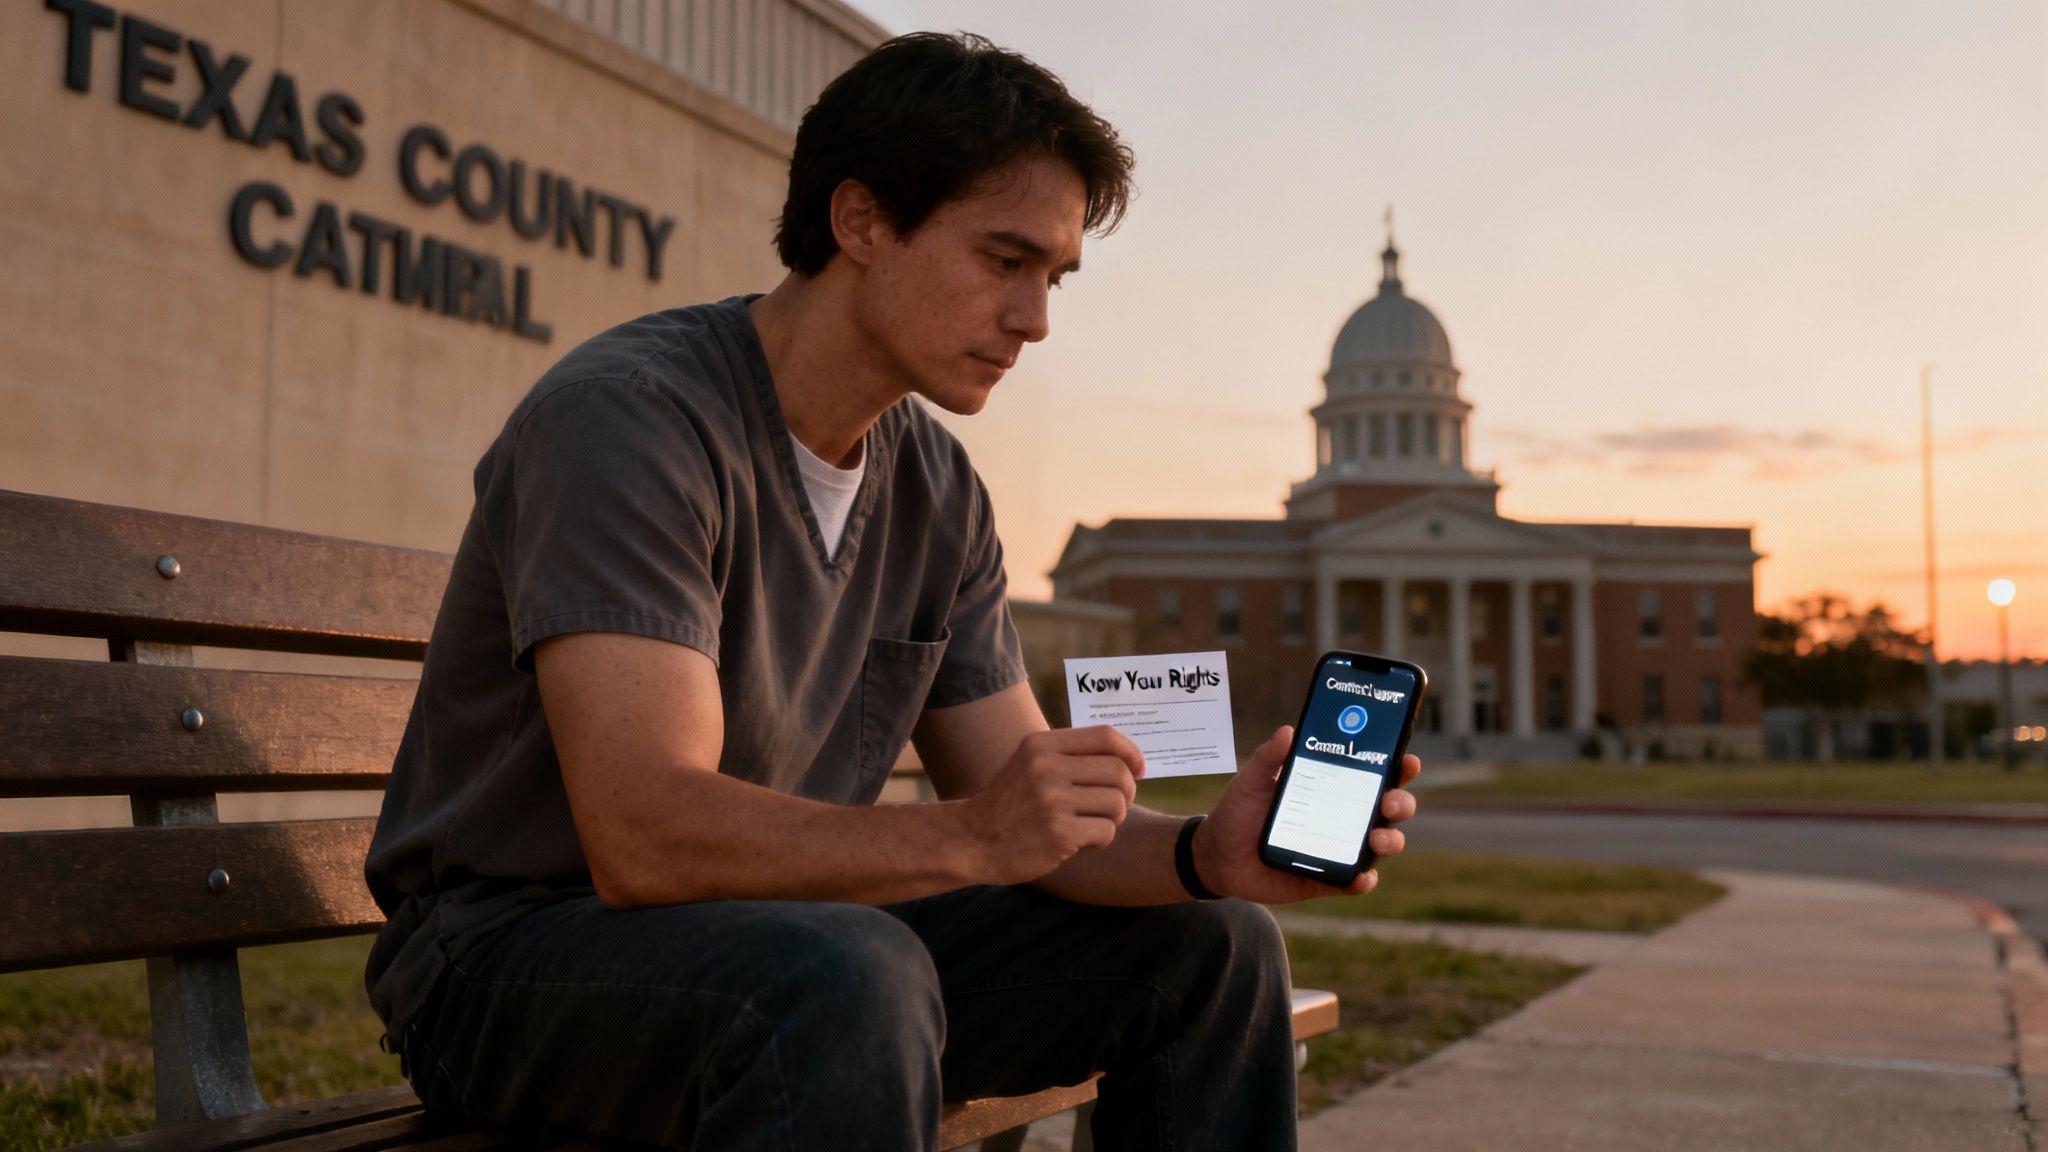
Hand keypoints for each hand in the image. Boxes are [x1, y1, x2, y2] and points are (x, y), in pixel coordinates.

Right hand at [958, 726, 1145, 885]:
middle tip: (1114, 806)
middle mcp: (1047, 767)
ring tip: (1090, 824)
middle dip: (1126, 791)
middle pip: (1118, 771)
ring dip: (1113, 818)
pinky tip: (1080, 841)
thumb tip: (1129, 759)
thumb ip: (1071, 756)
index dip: (1131, 752)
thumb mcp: (1031, 764)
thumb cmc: (1011, 804)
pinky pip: (1106, 831)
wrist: (972, 840)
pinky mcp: (1059, 833)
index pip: (1105, 736)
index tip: (1139, 769)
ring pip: (1117, 803)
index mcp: (1042, 745)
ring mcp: (1052, 800)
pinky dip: (1101, 840)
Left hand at [1192, 725, 1420, 904]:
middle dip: (1400, 804)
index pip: (1373, 776)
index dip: (1397, 768)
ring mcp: (1338, 849)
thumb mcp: (1250, 781)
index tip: (1407, 761)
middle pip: (1388, 810)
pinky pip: (1354, 882)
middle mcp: (1343, 817)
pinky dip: (1363, 880)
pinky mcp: (1327, 879)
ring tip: (1377, 839)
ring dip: (1389, 841)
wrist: (1216, 857)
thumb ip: (1268, 757)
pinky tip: (1362, 876)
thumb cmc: (1239, 813)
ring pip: (1380, 845)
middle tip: (1390, 802)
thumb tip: (1288, 730)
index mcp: (1332, 788)